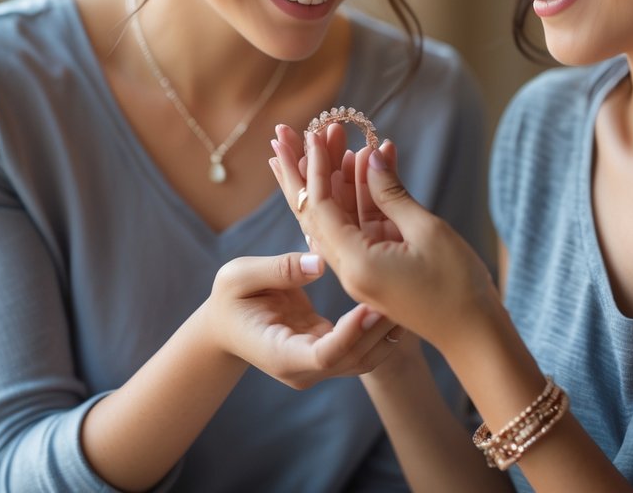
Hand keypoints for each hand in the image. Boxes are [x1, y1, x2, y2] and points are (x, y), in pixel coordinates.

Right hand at [204, 252, 398, 389]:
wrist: (226, 325)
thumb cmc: (229, 299)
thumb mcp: (238, 277)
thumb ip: (278, 270)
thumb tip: (319, 263)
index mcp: (281, 354)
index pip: (325, 355)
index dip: (351, 334)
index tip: (370, 306)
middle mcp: (304, 369)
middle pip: (353, 359)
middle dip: (378, 331)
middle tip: (401, 295)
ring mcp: (318, 365)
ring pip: (364, 359)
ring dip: (387, 333)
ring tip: (407, 297)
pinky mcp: (329, 353)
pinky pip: (362, 347)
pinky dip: (380, 330)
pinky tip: (396, 301)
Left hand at [272, 127, 496, 351]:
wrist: (474, 334)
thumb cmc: (458, 286)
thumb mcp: (427, 231)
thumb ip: (393, 194)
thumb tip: (370, 158)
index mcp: (355, 262)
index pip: (321, 207)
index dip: (315, 168)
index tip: (312, 134)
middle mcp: (349, 268)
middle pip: (315, 211)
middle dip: (303, 170)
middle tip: (286, 134)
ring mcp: (361, 268)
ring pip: (337, 215)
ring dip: (333, 176)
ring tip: (327, 136)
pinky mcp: (376, 267)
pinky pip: (359, 225)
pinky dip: (360, 195)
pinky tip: (365, 163)